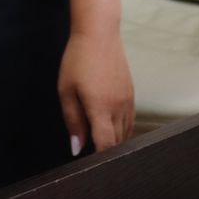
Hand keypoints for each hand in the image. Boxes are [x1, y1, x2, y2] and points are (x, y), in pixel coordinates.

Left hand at [58, 26, 133, 155]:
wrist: (99, 33)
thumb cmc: (78, 59)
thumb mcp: (66, 90)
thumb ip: (72, 121)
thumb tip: (77, 147)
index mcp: (100, 107)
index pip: (106, 145)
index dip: (99, 159)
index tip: (90, 165)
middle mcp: (119, 107)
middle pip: (117, 143)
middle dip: (106, 152)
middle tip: (92, 157)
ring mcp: (128, 101)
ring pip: (126, 134)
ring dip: (114, 142)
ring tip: (99, 143)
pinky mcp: (132, 95)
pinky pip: (130, 121)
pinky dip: (121, 129)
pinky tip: (109, 128)